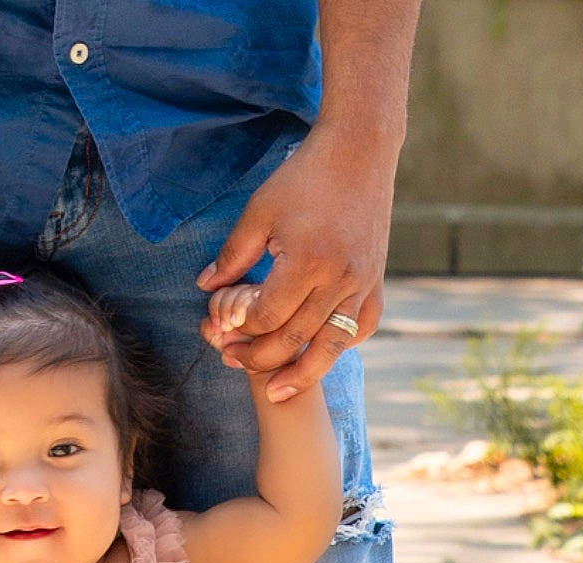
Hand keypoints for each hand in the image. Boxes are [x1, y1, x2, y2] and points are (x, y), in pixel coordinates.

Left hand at [197, 125, 396, 401]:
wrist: (359, 151)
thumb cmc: (304, 177)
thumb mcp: (259, 211)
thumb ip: (233, 255)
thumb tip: (205, 288)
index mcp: (307, 261)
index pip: (268, 316)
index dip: (241, 328)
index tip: (220, 330)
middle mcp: (339, 279)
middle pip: (296, 339)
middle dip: (260, 357)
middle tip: (232, 361)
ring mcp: (362, 284)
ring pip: (332, 346)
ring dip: (302, 373)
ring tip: (277, 391)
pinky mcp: (376, 281)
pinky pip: (359, 328)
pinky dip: (340, 345)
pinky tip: (319, 354)